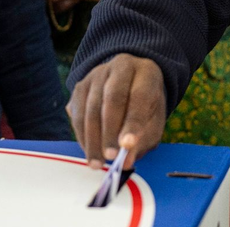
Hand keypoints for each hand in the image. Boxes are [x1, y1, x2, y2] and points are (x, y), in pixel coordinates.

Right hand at [69, 54, 165, 169]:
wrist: (130, 86)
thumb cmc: (145, 108)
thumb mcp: (153, 123)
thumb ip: (142, 140)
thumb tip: (126, 162)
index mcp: (147, 71)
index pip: (139, 95)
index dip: (133, 122)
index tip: (127, 146)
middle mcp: (121, 66)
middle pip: (113, 98)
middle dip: (110, 132)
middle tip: (110, 158)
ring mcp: (98, 73)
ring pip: (91, 107)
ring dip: (93, 139)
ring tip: (97, 163)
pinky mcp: (80, 86)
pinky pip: (77, 113)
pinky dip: (82, 135)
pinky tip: (89, 151)